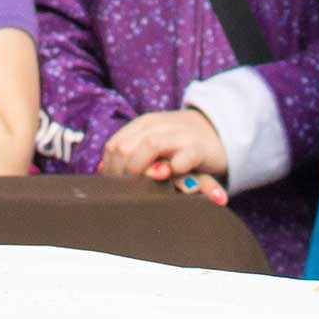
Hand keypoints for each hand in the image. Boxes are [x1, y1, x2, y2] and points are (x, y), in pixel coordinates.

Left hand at [99, 107, 228, 183]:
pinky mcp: (198, 147)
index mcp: (143, 125)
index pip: (115, 145)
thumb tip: (100, 168)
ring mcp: (178, 135)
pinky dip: (174, 168)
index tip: (115, 189)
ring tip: (141, 188)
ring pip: (150, 145)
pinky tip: (169, 178)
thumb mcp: (154, 145)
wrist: (218, 129)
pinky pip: (183, 156)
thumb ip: (130, 154)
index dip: (111, 169)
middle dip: (121, 173)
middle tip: (127, 193)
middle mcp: (158, 126)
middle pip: (126, 146)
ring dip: (141, 169)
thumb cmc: (180, 144)